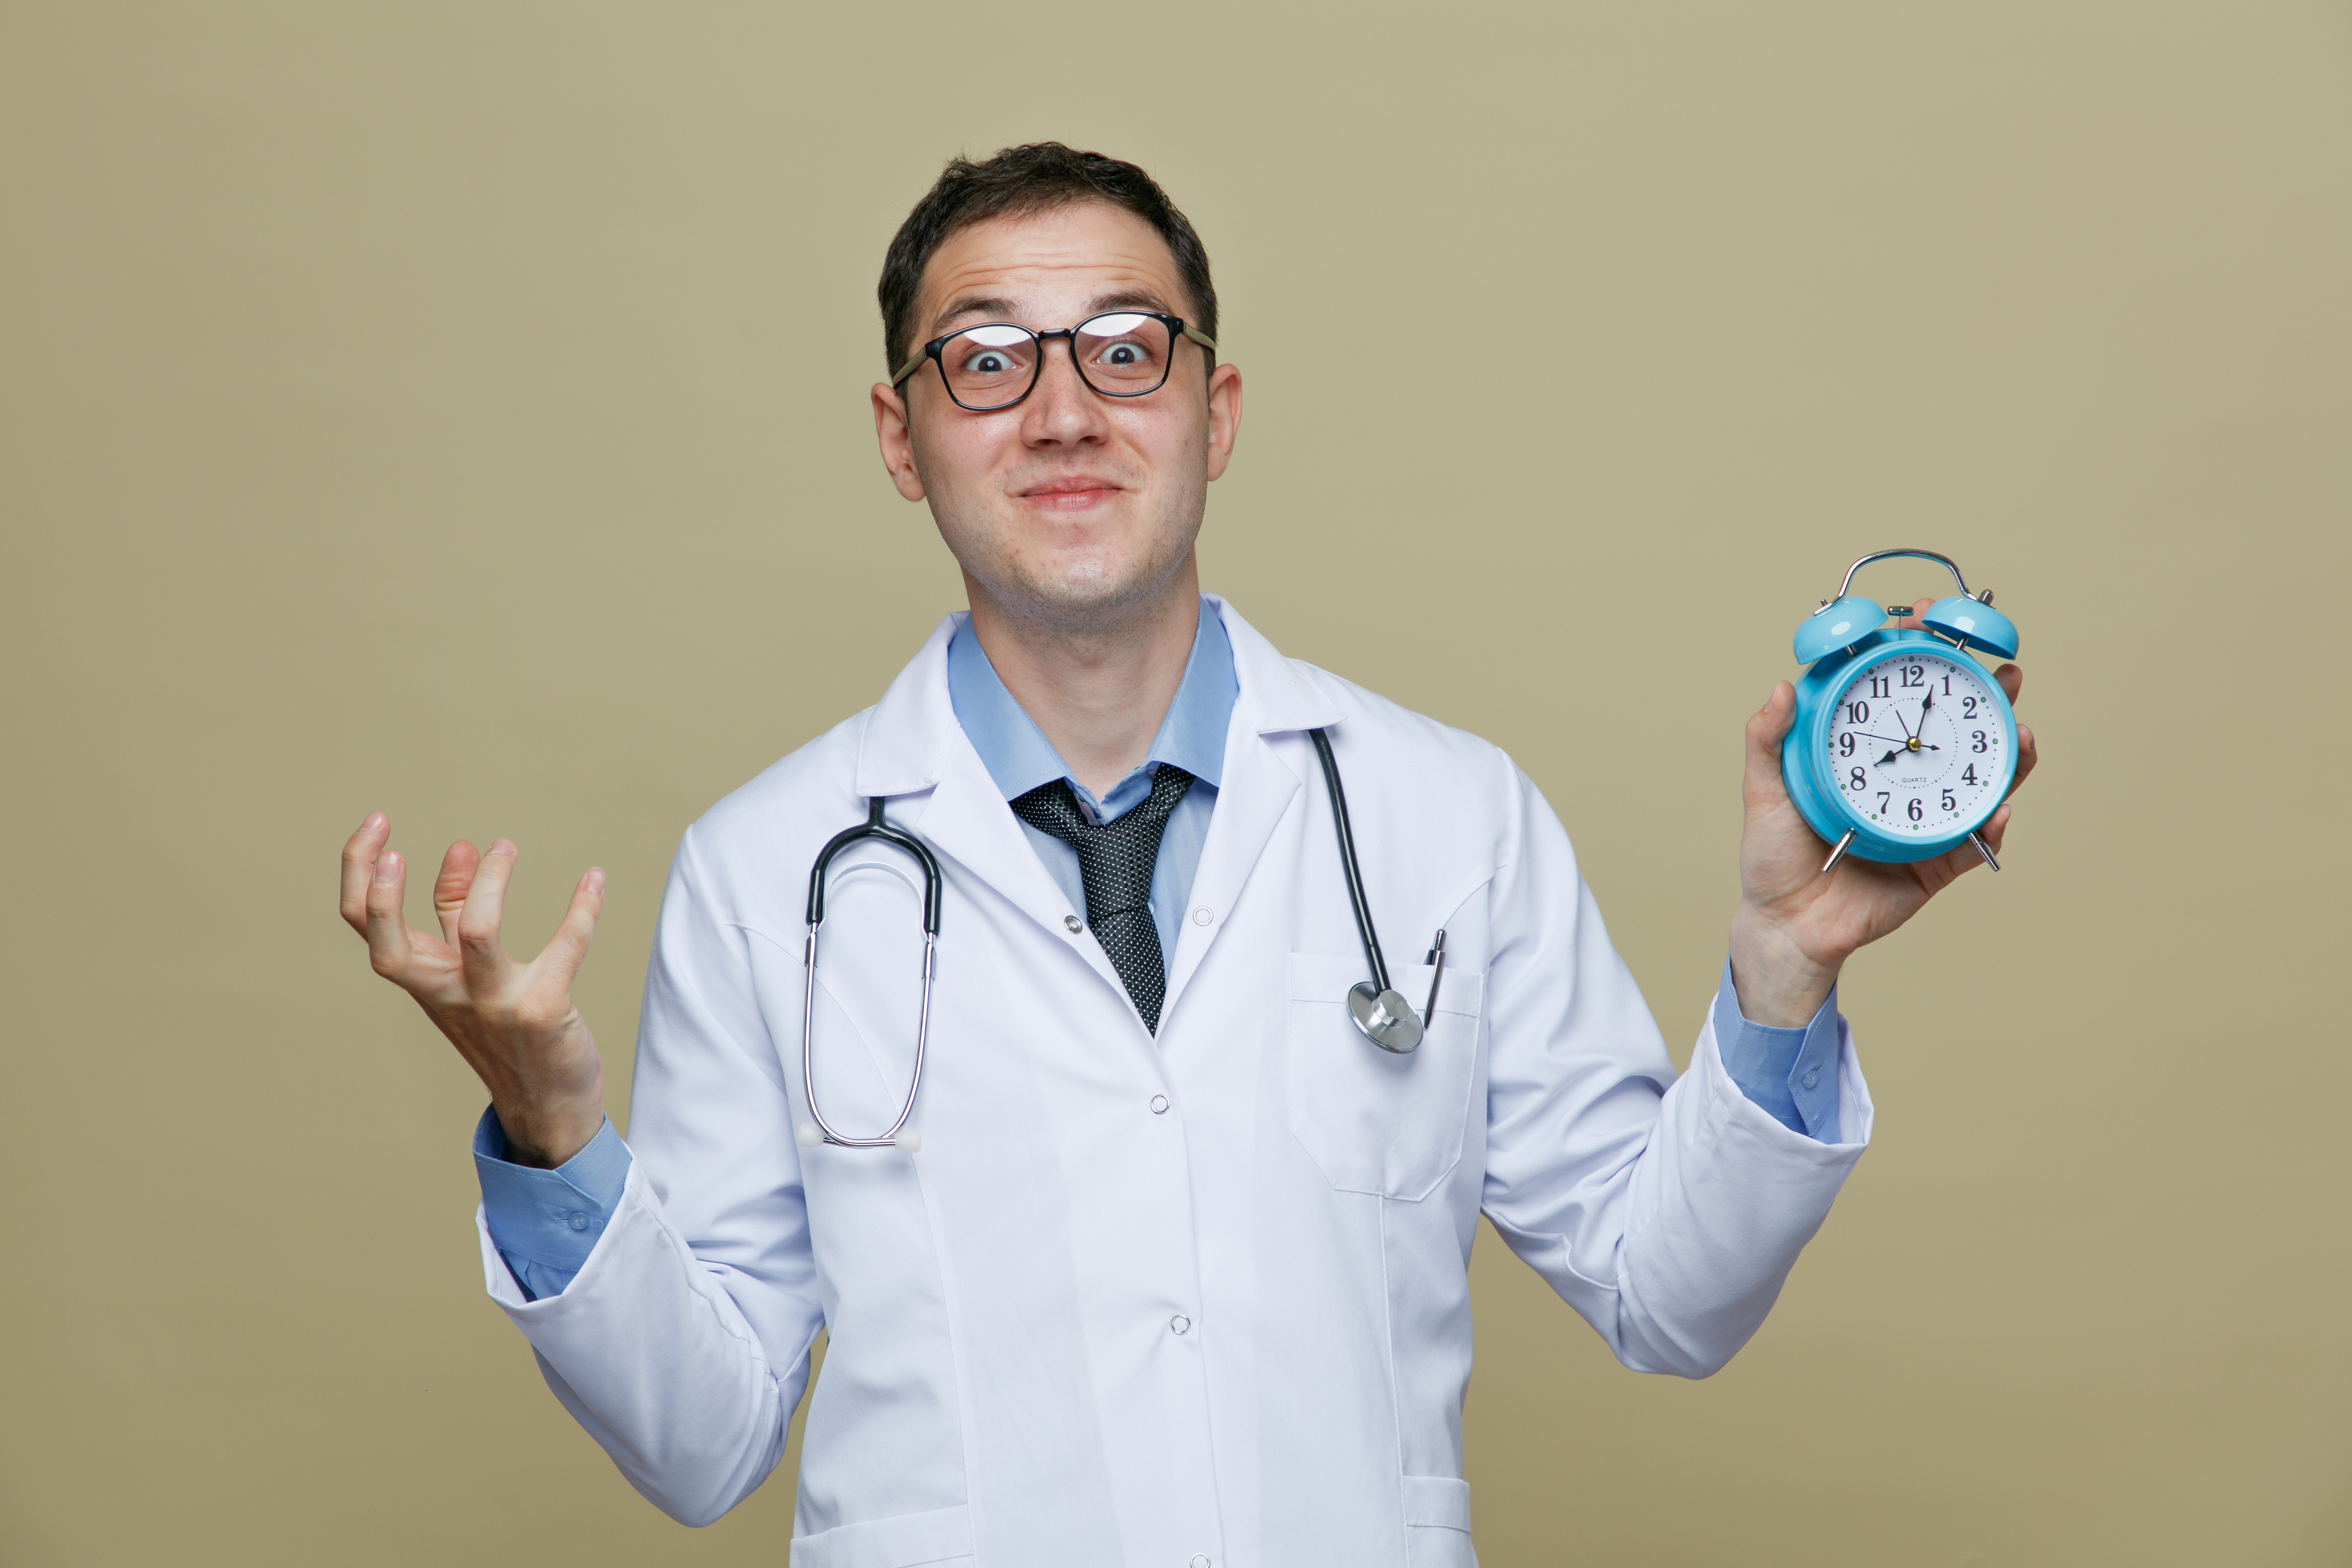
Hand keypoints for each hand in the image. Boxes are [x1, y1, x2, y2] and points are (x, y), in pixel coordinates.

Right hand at [339, 813, 607, 1166]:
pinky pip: (564, 949)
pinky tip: (595, 880)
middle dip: (382, 894)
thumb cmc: (505, 1028)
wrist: (547, 1104)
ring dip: (490, 885)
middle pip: (388, 948)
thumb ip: (460, 910)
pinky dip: (581, 911)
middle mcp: (448, 995)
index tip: (378, 822)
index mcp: (425, 979)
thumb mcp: (471, 969)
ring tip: (505, 846)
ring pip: (479, 936)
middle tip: (396, 844)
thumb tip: (462, 847)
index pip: (366, 926)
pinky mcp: (543, 1011)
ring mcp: (494, 1005)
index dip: (360, 872)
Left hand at [1728, 598, 2038, 1025]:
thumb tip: (1782, 686)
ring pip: (1980, 781)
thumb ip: (1767, 741)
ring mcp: (1925, 820)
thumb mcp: (1763, 791)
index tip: (1933, 625)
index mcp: (1865, 756)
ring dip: (2008, 757)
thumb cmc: (1772, 855)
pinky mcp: (1936, 864)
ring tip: (2021, 733)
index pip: (1901, 699)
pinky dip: (1991, 825)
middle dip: (1989, 699)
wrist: (1785, 924)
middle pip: (1956, 732)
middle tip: (2008, 673)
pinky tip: (1999, 806)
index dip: (1923, 661)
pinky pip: (1974, 842)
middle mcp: (1902, 781)